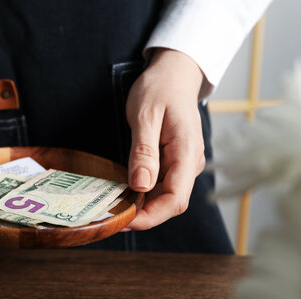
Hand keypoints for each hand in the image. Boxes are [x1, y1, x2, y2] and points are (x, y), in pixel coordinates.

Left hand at [125, 48, 205, 229]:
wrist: (173, 74)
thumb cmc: (160, 89)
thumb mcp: (146, 116)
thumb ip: (144, 152)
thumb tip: (141, 186)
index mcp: (187, 153)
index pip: (175, 199)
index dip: (151, 216)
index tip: (124, 220)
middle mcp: (189, 164)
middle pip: (170, 203)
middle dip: (143, 215)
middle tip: (111, 217)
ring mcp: (183, 164)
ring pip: (164, 197)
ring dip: (141, 206)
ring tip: (112, 207)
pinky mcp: (174, 163)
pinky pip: (160, 185)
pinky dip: (142, 194)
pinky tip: (122, 193)